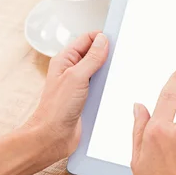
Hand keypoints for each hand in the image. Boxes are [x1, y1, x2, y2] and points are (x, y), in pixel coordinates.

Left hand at [28, 31, 107, 161]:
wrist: (54, 136)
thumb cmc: (56, 109)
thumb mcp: (76, 77)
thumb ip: (91, 58)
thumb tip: (102, 41)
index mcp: (65, 60)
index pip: (87, 39)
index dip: (102, 38)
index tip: (117, 39)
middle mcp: (72, 72)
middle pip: (95, 56)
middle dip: (109, 57)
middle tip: (122, 58)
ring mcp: (81, 87)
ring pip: (101, 74)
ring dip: (110, 76)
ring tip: (120, 75)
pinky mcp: (88, 101)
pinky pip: (102, 91)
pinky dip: (109, 91)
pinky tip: (116, 92)